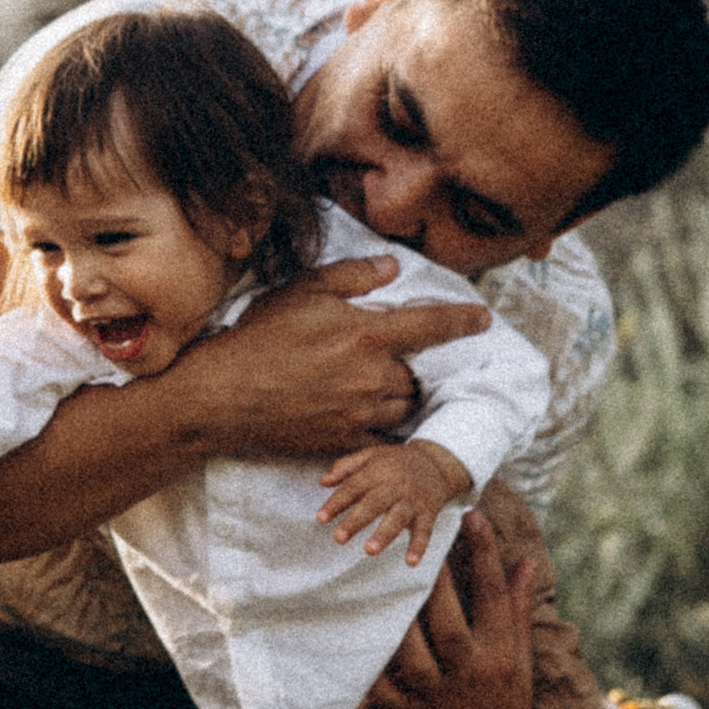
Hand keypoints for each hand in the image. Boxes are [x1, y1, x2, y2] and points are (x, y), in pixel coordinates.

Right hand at [176, 258, 489, 464]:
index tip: (484, 318)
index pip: (432, 324)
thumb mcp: (303, 289)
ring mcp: (360, 412)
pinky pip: (383, 440)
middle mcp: (372, 375)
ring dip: (400, 396)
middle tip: (390, 360)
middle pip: (416, 373)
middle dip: (410, 366)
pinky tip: (374, 423)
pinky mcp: (345, 440)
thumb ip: (353, 276)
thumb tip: (392, 268)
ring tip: (379, 388)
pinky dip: (385, 431)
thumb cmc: (259, 335)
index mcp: (367, 334)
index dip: (462, 320)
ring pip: (403, 406)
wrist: (224, 394)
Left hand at [322, 437, 470, 565]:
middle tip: (338, 538)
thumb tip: (322, 482)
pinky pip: (425, 531)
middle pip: (374, 503)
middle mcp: (395, 485)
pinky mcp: (428, 512)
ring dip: (384, 535)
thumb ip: (346, 467)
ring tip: (369, 551)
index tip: (320, 518)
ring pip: (398, 518)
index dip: (337, 502)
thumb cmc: (396, 461)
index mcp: (378, 471)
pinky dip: (419, 546)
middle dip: (356, 521)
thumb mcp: (371, 455)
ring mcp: (413, 500)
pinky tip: (411, 562)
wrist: (437, 462)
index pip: (354, 487)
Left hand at [363, 510, 546, 708]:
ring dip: (396, 619)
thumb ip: (517, 611)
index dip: (484, 555)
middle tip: (415, 541)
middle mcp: (471, 678)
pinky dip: (371, 659)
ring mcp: (437, 699)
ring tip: (381, 579)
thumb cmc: (503, 704)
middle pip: (448, 625)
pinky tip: (358, 626)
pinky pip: (383, 684)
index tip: (471, 516)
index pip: (495, 600)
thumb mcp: (519, 662)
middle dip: (434, 583)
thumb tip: (524, 560)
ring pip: (411, 654)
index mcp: (501, 660)